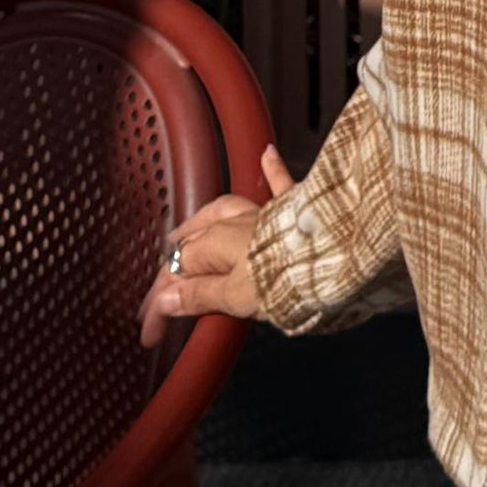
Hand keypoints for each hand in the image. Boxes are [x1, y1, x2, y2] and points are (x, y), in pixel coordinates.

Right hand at [138, 144, 296, 346]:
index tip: (149, 332)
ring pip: (224, 210)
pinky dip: (273, 171)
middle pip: (194, 241)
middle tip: (159, 296)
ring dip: (202, 222)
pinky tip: (268, 153)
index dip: (159, 304)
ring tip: (182, 234)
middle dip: (173, 269)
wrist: (337, 254)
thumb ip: (199, 294)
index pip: (176, 272)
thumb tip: (164, 297)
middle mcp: (235, 220)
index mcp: (215, 241)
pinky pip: (280, 183)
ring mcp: (264, 211)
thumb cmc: (286, 277)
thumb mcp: (236, 297)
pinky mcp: (294, 208)